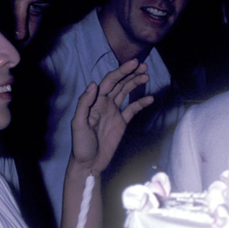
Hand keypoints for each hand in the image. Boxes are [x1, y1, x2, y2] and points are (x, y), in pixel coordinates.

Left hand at [70, 59, 153, 174]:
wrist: (89, 164)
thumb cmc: (80, 145)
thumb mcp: (78, 124)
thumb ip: (84, 103)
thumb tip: (94, 84)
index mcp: (95, 102)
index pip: (109, 82)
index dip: (121, 71)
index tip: (133, 64)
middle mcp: (104, 104)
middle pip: (119, 84)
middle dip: (131, 74)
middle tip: (144, 66)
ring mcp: (114, 113)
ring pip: (126, 93)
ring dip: (136, 84)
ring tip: (147, 76)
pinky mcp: (121, 123)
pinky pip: (132, 110)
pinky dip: (141, 103)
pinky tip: (150, 99)